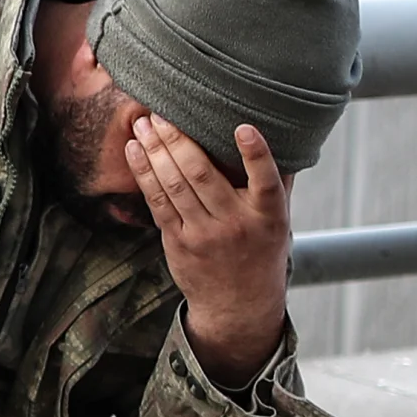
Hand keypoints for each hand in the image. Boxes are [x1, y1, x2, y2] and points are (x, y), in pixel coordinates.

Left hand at [127, 116, 292, 385]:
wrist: (240, 305)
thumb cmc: (261, 248)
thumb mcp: (279, 220)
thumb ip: (276, 181)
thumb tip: (281, 133)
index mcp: (269, 215)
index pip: (266, 181)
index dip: (256, 154)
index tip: (244, 128)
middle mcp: (236, 224)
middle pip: (202, 176)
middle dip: (177, 140)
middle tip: (161, 112)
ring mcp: (205, 235)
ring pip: (175, 185)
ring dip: (154, 151)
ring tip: (143, 123)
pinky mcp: (179, 242)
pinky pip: (158, 202)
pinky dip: (144, 174)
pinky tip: (135, 150)